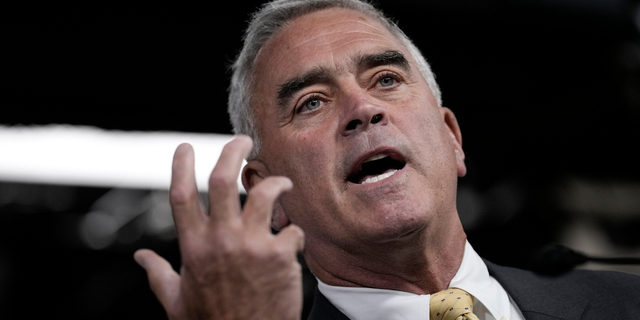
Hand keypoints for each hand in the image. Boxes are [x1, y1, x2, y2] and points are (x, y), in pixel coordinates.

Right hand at [134, 136, 304, 319]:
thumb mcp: (176, 301)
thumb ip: (158, 274)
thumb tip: (140, 257)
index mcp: (193, 248)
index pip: (181, 195)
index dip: (180, 165)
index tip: (185, 147)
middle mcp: (221, 240)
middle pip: (224, 178)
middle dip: (233, 150)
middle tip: (244, 141)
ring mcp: (252, 245)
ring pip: (264, 194)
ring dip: (276, 183)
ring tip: (281, 183)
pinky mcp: (280, 256)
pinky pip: (292, 229)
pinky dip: (294, 230)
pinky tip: (292, 240)